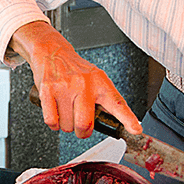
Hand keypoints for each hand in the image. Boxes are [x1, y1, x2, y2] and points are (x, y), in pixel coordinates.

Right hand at [12, 21, 141, 138]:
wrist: (52, 51)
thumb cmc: (75, 69)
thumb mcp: (95, 79)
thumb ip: (105, 100)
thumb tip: (117, 123)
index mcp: (100, 83)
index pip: (117, 103)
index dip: (128, 119)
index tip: (136, 130)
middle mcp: (84, 84)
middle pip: (85, 124)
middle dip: (83, 132)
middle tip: (81, 127)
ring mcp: (65, 87)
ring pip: (67, 125)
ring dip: (66, 125)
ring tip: (66, 111)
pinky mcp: (48, 90)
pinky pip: (52, 121)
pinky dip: (54, 124)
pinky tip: (56, 114)